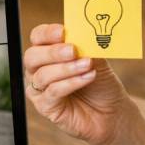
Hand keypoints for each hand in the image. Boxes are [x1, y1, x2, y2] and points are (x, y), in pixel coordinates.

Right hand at [23, 23, 132, 144]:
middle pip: (32, 56)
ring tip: (87, 65)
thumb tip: (81, 34)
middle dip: (53, 52)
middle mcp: (39, 70)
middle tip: (73, 50)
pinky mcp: (45, 107)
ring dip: (66, 69)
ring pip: (42, 75)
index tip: (63, 32)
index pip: (38, 37)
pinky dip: (70, 83)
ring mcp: (40, 89)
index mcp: (48, 52)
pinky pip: (52, 92)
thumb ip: (86, 47)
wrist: (112, 112)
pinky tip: (86, 78)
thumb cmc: (101, 85)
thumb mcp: (97, 60)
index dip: (47, 33)